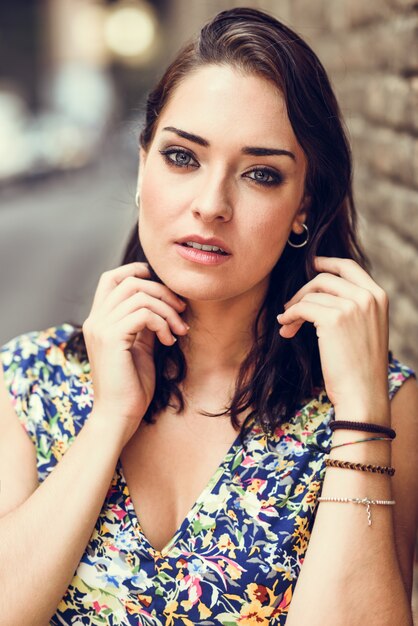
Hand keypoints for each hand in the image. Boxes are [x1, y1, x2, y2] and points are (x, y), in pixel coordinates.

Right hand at [82, 262, 188, 443]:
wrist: (119, 415)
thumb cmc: (131, 385)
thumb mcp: (141, 346)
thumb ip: (146, 323)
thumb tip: (164, 303)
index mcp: (99, 320)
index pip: (111, 277)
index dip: (138, 273)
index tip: (164, 291)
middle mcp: (95, 319)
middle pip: (130, 281)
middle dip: (162, 291)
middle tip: (182, 312)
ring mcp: (100, 327)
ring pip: (140, 295)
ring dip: (167, 309)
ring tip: (178, 330)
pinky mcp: (111, 338)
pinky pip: (143, 313)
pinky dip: (162, 322)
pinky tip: (168, 339)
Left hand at [277, 257, 389, 418]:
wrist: (362, 393)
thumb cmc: (360, 367)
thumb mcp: (366, 329)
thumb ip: (353, 306)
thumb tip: (319, 292)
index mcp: (378, 296)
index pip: (349, 267)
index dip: (327, 262)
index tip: (312, 264)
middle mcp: (367, 297)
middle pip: (324, 278)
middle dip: (303, 291)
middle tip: (289, 308)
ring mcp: (352, 306)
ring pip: (310, 295)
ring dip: (294, 309)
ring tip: (287, 326)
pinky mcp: (333, 319)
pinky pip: (301, 308)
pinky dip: (289, 316)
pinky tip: (285, 327)